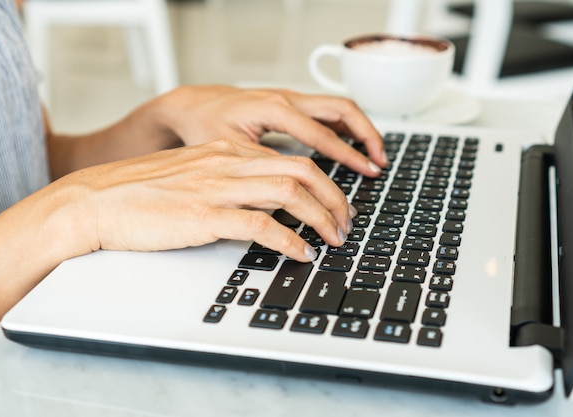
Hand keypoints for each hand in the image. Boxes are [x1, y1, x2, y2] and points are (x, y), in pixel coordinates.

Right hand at [67, 139, 354, 261]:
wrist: (96, 201)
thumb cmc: (139, 193)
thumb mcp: (191, 176)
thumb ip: (226, 181)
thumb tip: (259, 203)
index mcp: (225, 151)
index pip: (290, 160)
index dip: (322, 183)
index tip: (334, 204)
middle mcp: (227, 163)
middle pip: (301, 171)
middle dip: (334, 198)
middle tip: (346, 222)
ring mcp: (217, 187)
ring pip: (289, 192)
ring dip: (321, 217)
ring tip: (333, 238)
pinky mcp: (204, 215)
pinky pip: (261, 224)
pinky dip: (289, 240)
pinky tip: (300, 252)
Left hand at [142, 85, 387, 175]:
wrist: (191, 103)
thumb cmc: (205, 124)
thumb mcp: (231, 151)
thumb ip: (264, 167)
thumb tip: (294, 192)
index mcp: (275, 109)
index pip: (324, 135)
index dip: (349, 157)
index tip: (367, 172)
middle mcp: (287, 99)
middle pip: (342, 110)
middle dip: (367, 135)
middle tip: (381, 162)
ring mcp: (290, 98)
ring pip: (338, 107)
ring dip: (360, 129)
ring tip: (375, 155)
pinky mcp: (289, 103)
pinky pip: (326, 110)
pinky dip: (345, 126)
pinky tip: (351, 145)